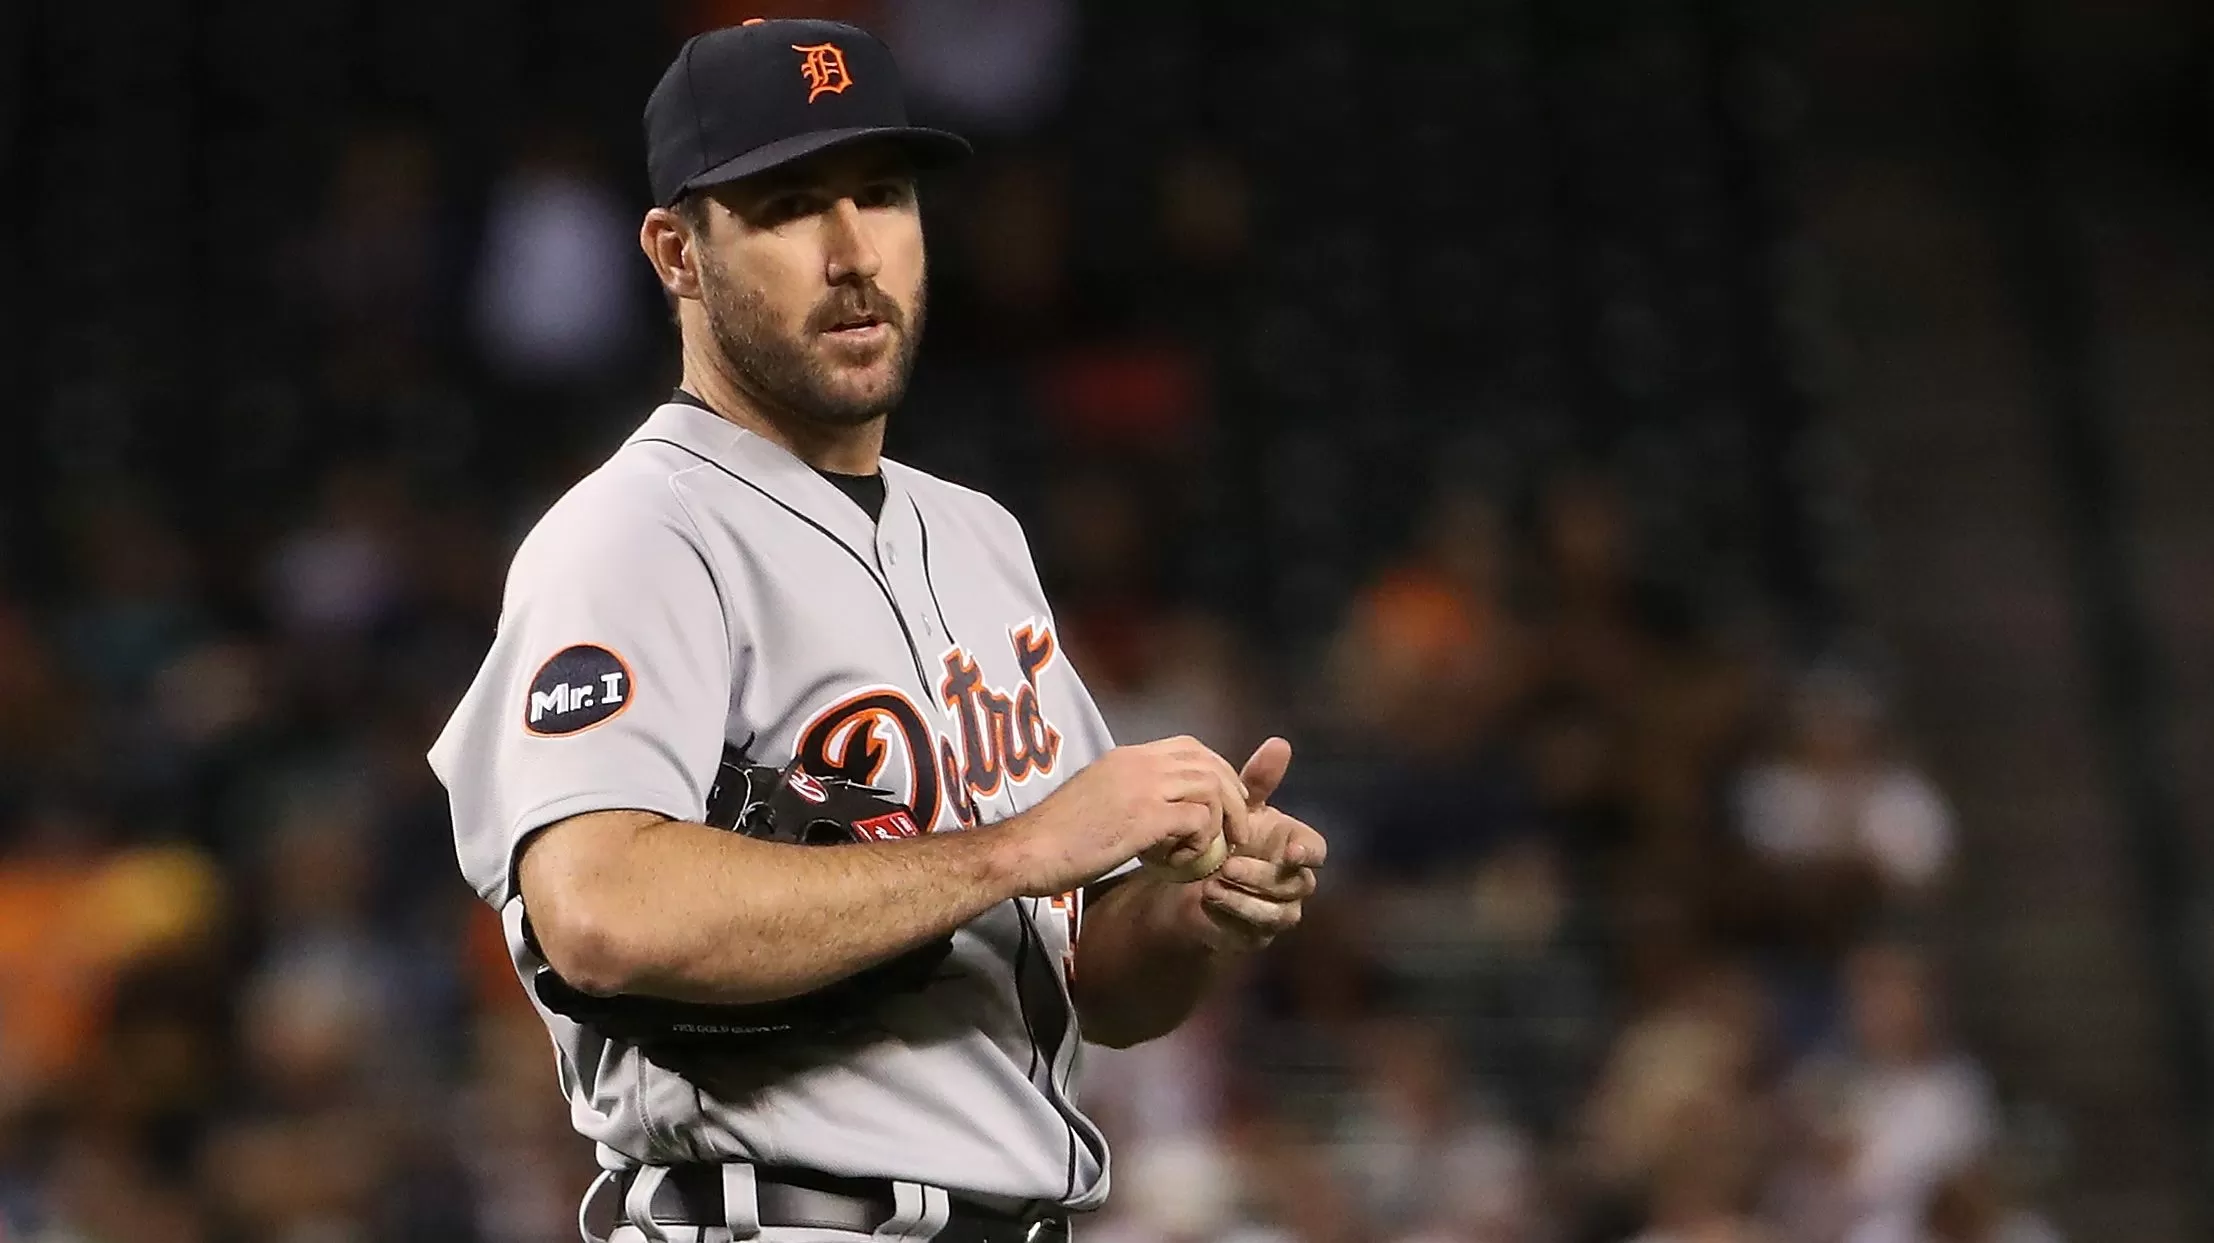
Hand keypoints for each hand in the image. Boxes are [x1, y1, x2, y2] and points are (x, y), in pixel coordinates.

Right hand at [999, 736, 1247, 897]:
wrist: (1027, 850)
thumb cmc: (1055, 836)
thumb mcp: (1096, 798)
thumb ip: (1127, 793)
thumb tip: (1152, 806)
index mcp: (1127, 756)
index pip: (1189, 746)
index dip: (1216, 771)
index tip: (1223, 801)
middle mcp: (1139, 763)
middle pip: (1208, 763)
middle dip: (1232, 796)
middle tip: (1236, 828)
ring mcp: (1143, 786)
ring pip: (1210, 788)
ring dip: (1221, 822)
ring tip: (1214, 849)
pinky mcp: (1145, 817)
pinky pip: (1199, 820)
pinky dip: (1201, 843)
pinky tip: (1181, 862)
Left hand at [1193, 738, 1326, 949]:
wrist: (1190, 881)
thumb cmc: (1224, 836)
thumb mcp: (1235, 806)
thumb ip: (1257, 780)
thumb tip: (1280, 743)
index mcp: (1296, 846)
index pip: (1316, 851)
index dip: (1308, 852)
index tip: (1290, 851)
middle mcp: (1295, 882)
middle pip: (1294, 884)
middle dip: (1262, 875)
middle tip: (1228, 865)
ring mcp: (1278, 911)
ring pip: (1276, 913)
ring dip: (1244, 899)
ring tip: (1210, 886)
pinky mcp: (1255, 936)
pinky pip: (1251, 933)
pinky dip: (1230, 918)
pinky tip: (1205, 903)